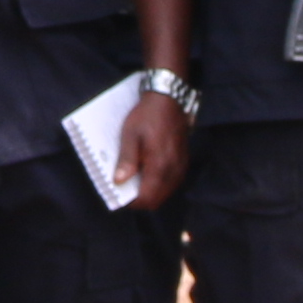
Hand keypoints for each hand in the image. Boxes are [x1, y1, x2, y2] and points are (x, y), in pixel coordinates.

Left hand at [113, 86, 191, 209]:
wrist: (169, 99)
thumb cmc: (147, 116)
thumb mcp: (130, 135)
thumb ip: (126, 160)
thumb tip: (119, 181)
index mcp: (160, 165)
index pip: (147, 198)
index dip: (132, 202)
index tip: (119, 196)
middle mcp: (174, 170)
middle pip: (157, 200)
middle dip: (140, 200)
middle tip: (124, 190)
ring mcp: (181, 167)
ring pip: (165, 193)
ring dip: (150, 193)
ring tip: (134, 181)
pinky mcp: (183, 162)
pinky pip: (171, 183)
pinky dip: (159, 185)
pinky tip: (147, 173)